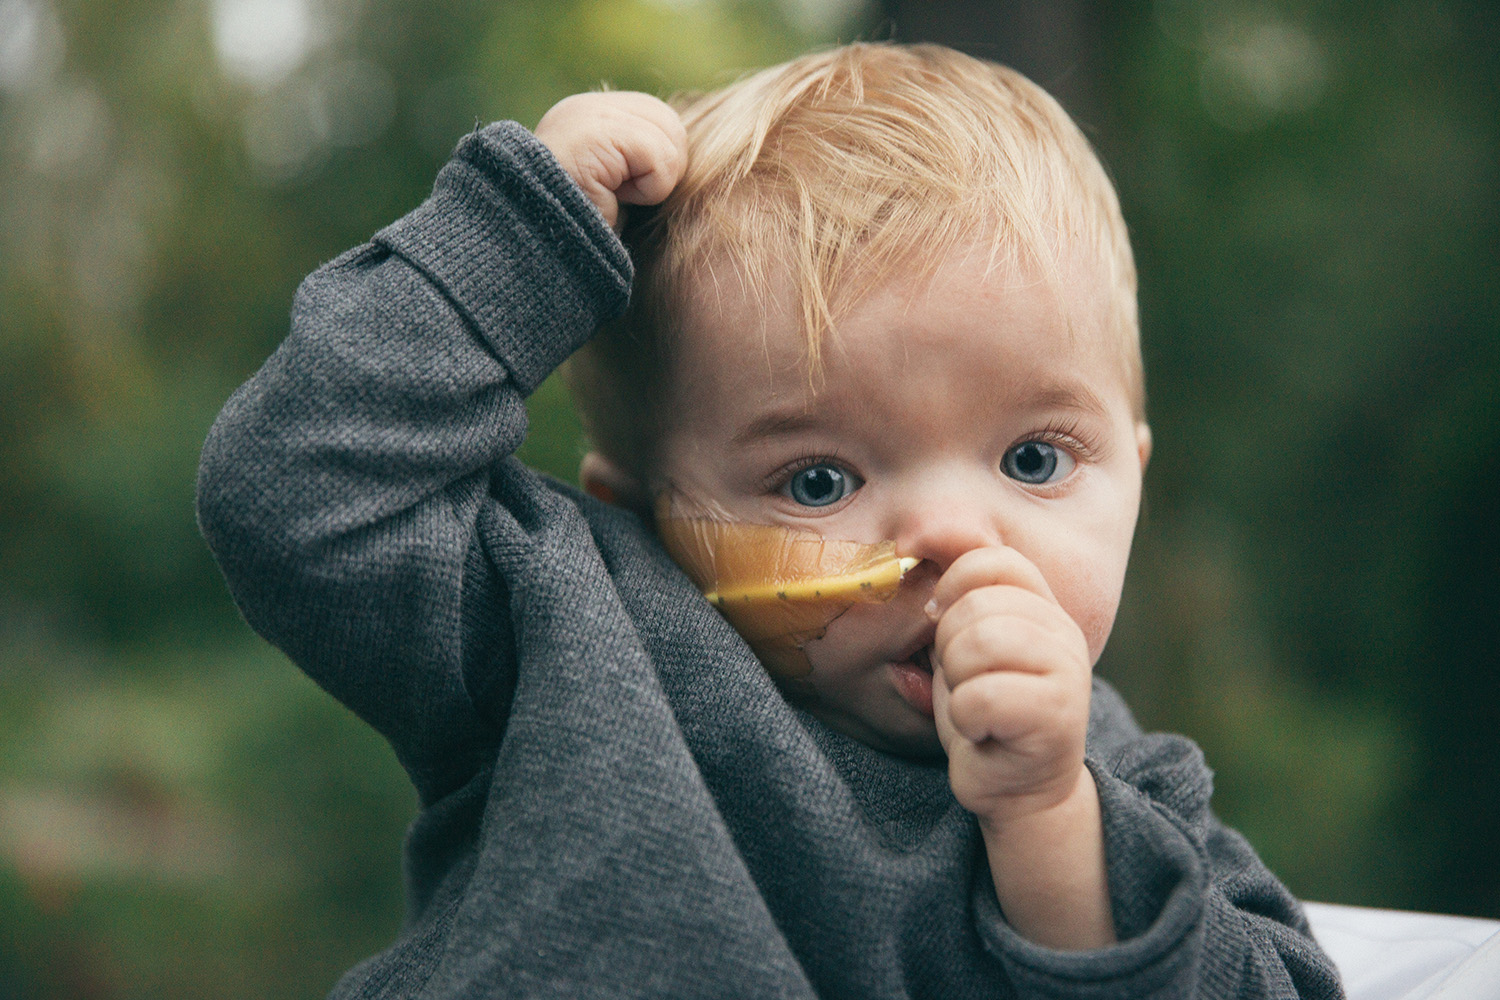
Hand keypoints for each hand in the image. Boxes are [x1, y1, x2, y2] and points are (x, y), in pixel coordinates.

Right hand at [534, 91, 687, 229]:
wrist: (535, 241)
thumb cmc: (576, 229)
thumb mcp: (609, 186)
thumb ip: (635, 162)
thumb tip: (676, 158)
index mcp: (588, 116)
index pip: (658, 117)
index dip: (659, 160)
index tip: (624, 191)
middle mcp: (588, 108)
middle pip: (671, 124)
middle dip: (662, 170)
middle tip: (622, 195)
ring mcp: (591, 114)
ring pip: (671, 140)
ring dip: (653, 184)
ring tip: (613, 195)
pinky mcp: (599, 133)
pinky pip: (661, 159)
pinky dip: (648, 190)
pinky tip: (613, 197)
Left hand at [928, 545, 1092, 826]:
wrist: (1016, 786)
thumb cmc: (984, 710)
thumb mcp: (967, 642)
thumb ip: (960, 596)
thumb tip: (924, 533)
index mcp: (1042, 605)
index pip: (994, 560)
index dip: (953, 585)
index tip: (942, 620)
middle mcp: (1063, 631)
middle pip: (977, 605)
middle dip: (949, 648)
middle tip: (966, 681)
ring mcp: (1068, 673)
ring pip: (978, 645)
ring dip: (957, 682)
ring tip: (974, 702)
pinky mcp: (1058, 717)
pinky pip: (982, 698)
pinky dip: (966, 719)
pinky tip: (983, 731)